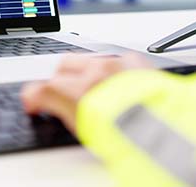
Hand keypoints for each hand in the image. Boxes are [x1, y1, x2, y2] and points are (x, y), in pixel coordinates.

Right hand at [20, 53, 153, 131]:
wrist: (162, 128)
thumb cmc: (128, 137)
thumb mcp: (85, 134)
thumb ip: (66, 114)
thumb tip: (55, 109)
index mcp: (77, 94)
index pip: (41, 88)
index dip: (33, 98)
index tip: (33, 103)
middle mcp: (95, 73)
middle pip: (63, 65)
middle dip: (59, 79)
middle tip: (62, 95)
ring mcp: (116, 64)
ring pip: (89, 59)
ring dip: (85, 72)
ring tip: (92, 91)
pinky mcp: (135, 62)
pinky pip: (116, 58)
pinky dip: (112, 69)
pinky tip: (116, 84)